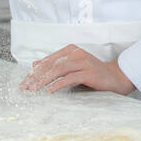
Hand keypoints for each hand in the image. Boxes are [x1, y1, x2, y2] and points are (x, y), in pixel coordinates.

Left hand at [19, 46, 135, 94]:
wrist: (115, 77)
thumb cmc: (92, 73)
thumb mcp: (72, 66)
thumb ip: (56, 65)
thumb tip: (34, 65)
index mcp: (71, 50)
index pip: (48, 60)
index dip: (35, 71)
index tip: (24, 81)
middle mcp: (77, 53)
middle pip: (51, 64)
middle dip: (36, 76)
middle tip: (25, 87)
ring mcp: (84, 62)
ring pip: (59, 70)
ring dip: (44, 80)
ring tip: (34, 89)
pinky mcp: (89, 73)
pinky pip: (70, 78)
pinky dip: (58, 84)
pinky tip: (50, 91)